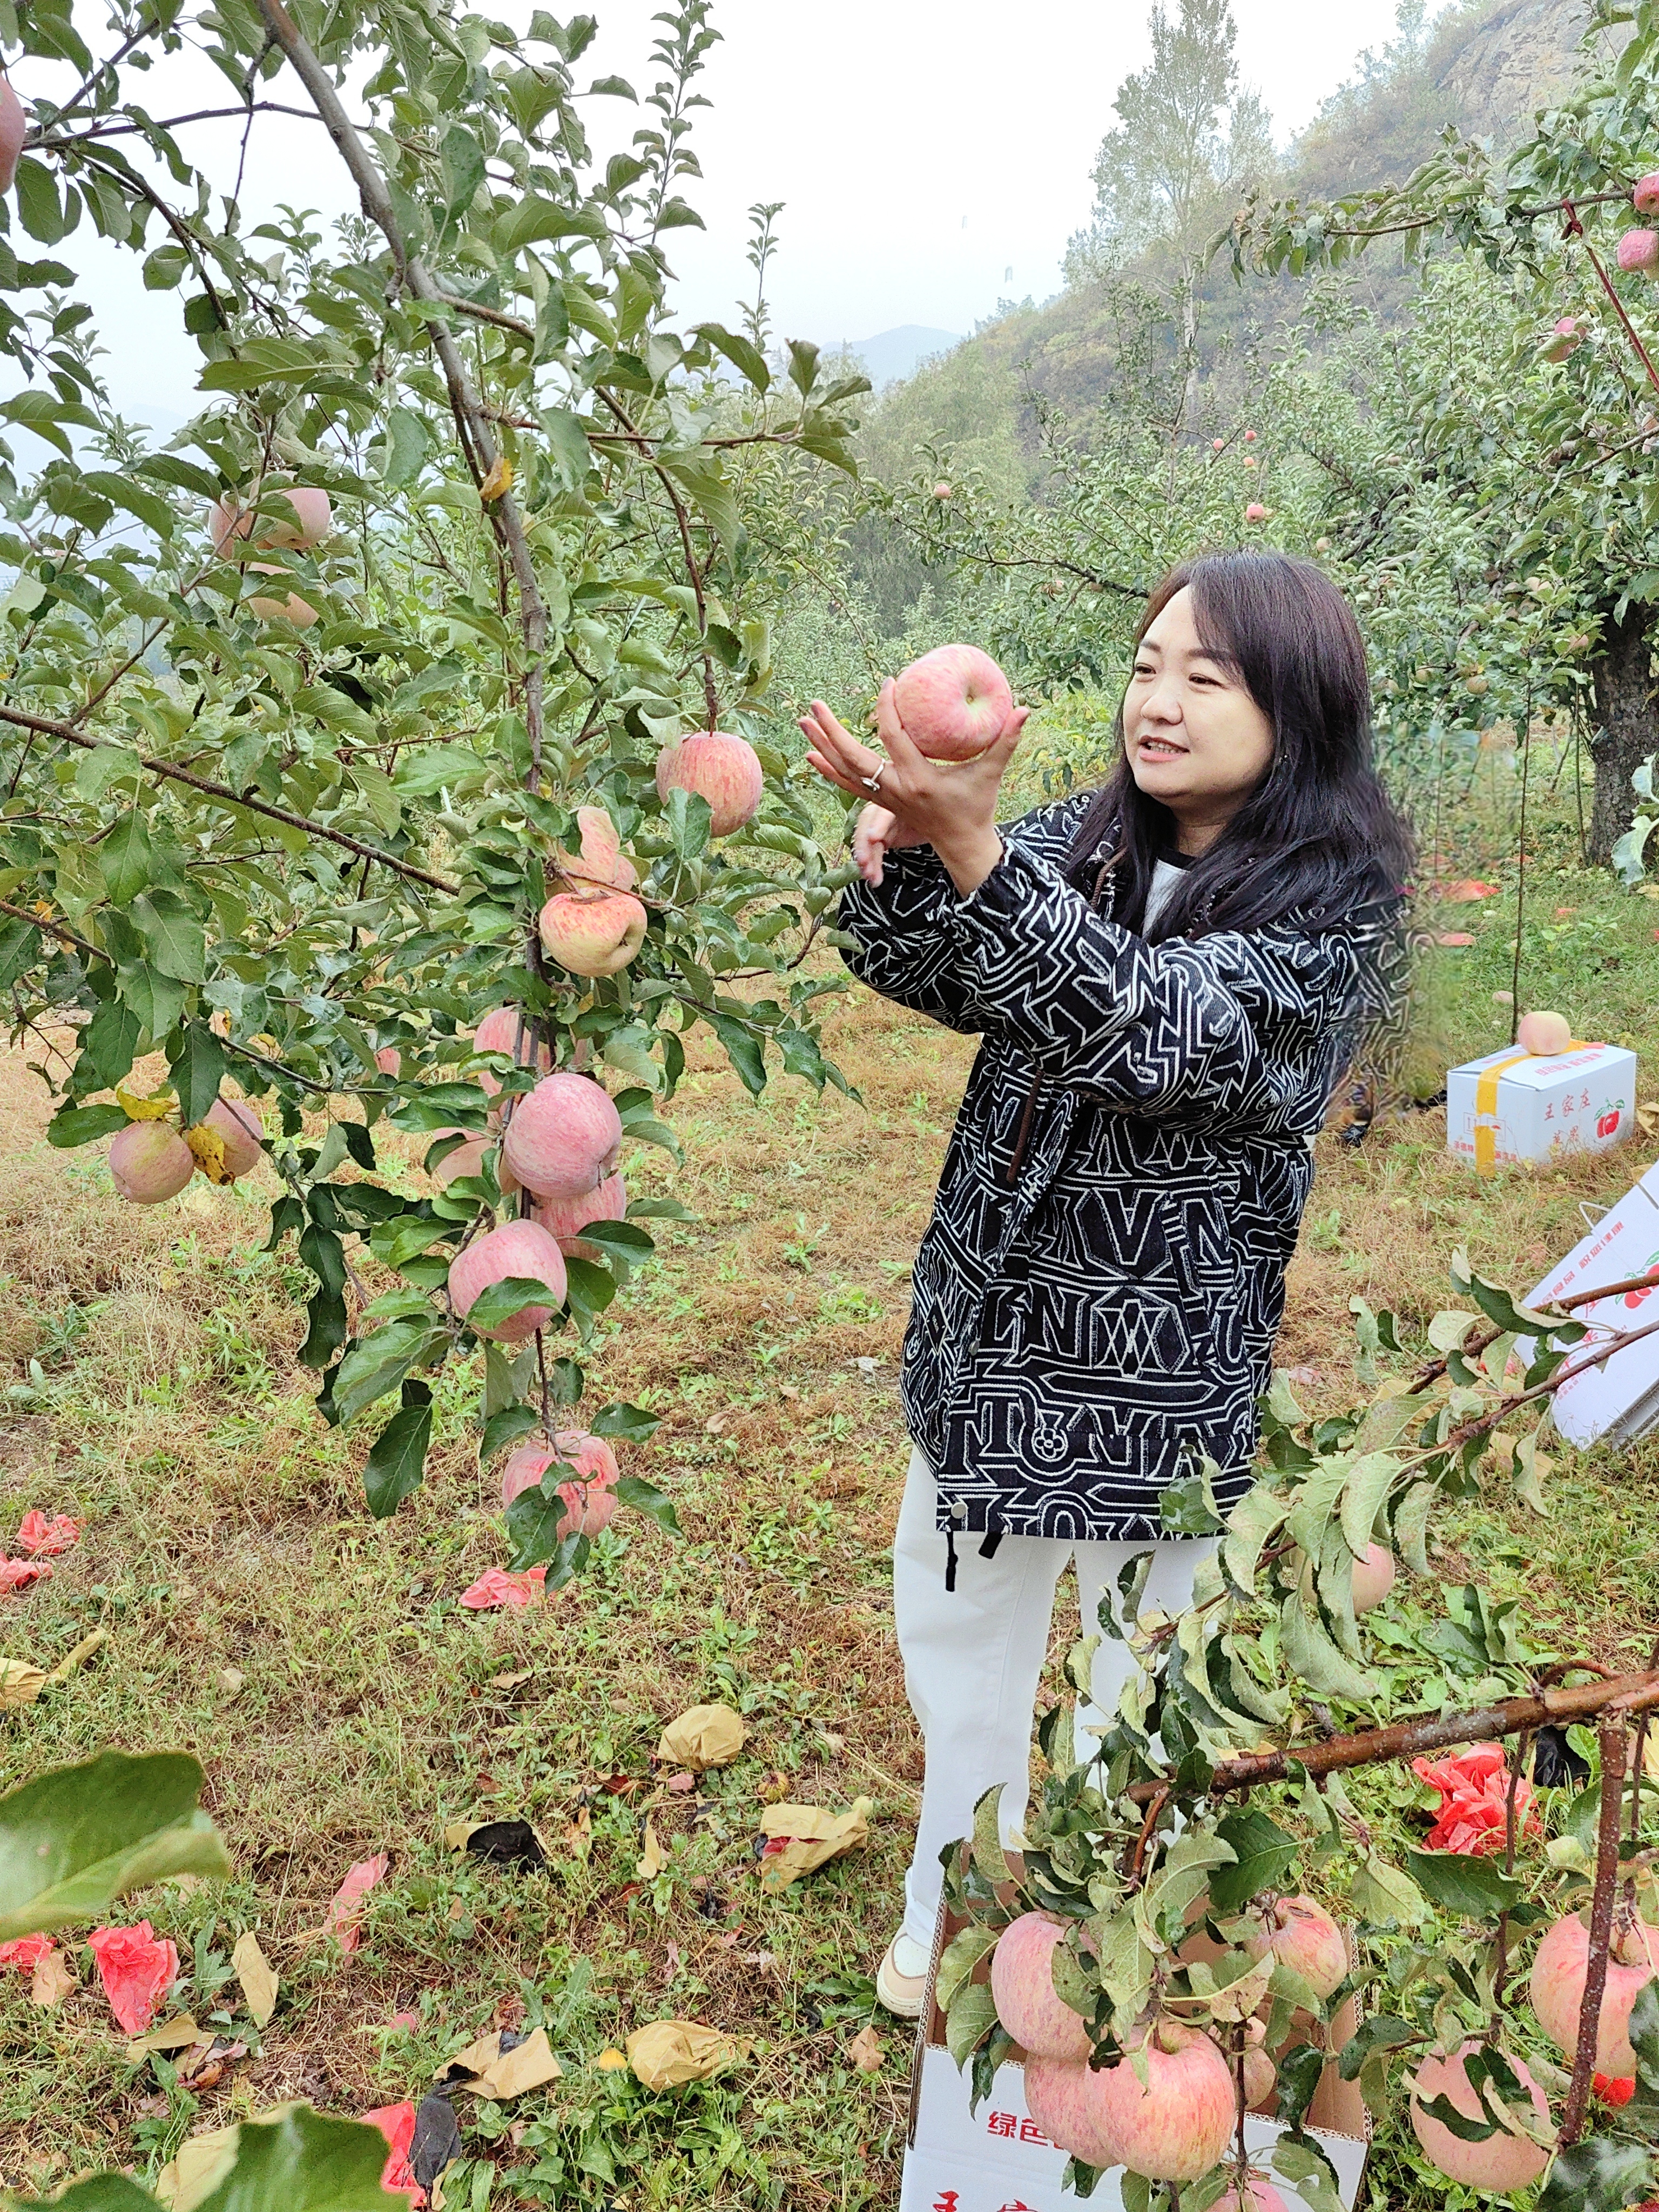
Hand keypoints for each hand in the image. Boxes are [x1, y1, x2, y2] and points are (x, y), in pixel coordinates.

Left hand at [800, 681, 1029, 896]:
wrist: (961, 844)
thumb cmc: (977, 807)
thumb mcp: (991, 774)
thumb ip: (1006, 741)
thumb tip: (1025, 709)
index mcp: (919, 779)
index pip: (894, 737)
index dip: (886, 708)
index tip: (886, 682)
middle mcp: (895, 790)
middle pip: (854, 756)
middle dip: (832, 729)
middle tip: (815, 703)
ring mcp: (884, 798)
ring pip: (843, 771)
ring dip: (821, 746)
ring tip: (803, 721)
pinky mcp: (880, 803)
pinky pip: (847, 784)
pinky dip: (828, 769)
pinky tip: (811, 754)